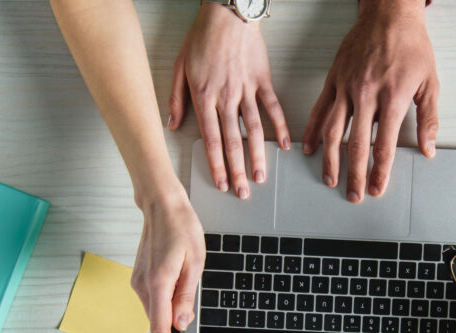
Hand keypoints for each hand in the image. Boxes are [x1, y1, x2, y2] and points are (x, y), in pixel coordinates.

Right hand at [131, 193, 205, 332]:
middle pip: (158, 322)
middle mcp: (142, 286)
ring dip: (170, 313)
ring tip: (185, 281)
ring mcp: (138, 283)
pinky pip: (154, 301)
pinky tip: (177, 283)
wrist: (161, 206)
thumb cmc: (181, 229)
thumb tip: (182, 323)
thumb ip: (187, 296)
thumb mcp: (196, 263)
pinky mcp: (139, 279)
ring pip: (156, 312)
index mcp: (158, 282)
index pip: (161, 328)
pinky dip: (165, 303)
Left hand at [168, 2, 289, 198]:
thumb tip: (171, 124)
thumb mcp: (180, 65)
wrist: (228, 13)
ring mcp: (246, 90)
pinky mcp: (262, 81)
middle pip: (232, 141)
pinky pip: (272, 107)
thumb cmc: (202, 36)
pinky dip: (279, 127)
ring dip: (257, 156)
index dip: (215, 163)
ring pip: (253, 129)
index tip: (220, 182)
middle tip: (242, 192)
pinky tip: (283, 146)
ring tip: (260, 178)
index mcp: (204, 96)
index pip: (210, 138)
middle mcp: (226, 97)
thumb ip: (176, 97)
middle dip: (237, 170)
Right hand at [303, 0, 437, 202]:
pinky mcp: (333, 79)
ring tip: (329, 179)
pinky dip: (313, 131)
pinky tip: (310, 148)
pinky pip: (319, 110)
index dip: (379, 172)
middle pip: (357, 145)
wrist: (389, 14)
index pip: (383, 146)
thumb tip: (428, 149)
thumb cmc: (411, 46)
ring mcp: (346, 87)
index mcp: (392, 98)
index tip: (377, 189)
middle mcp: (366, 95)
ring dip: (330, 160)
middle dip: (355, 175)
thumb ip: (428, 119)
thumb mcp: (429, 82)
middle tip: (354, 195)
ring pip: (333, 131)